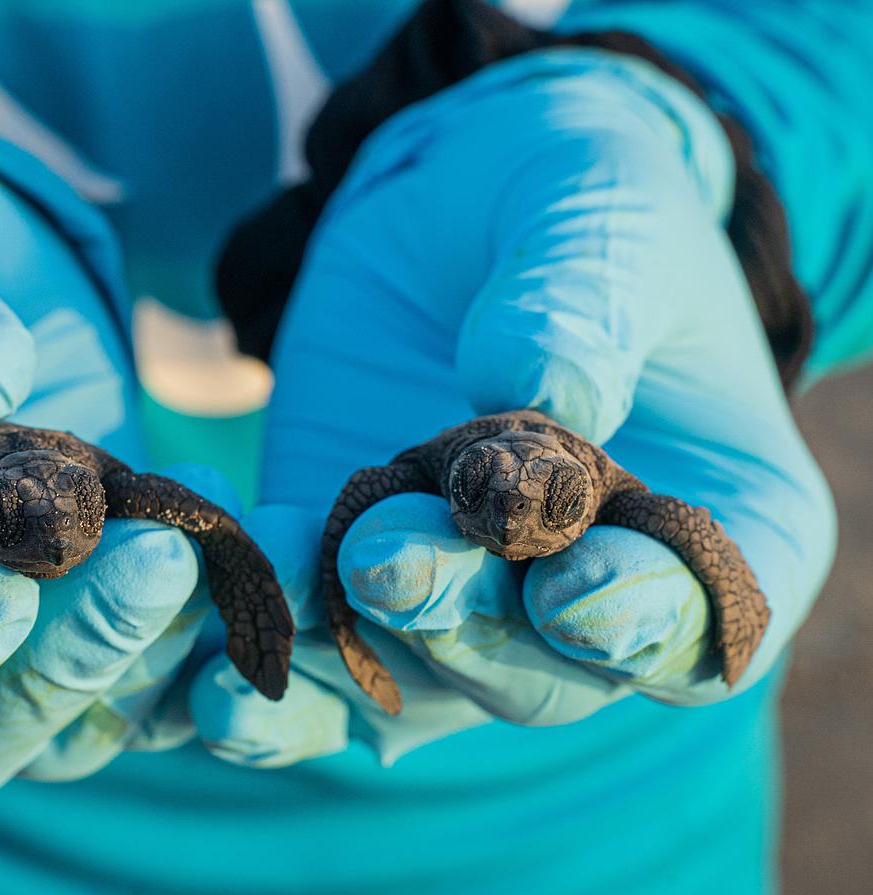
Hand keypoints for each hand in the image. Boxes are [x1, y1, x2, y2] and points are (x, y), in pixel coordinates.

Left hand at [201, 50, 834, 764]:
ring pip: (418, 676)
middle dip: (464, 624)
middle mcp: (591, 589)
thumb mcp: (592, 213)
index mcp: (709, 515)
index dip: (646, 618)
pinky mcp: (354, 578)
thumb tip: (546, 387)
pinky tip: (204, 677)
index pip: (701, 610)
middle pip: (547, 666)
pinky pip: (317, 648)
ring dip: (341, 657)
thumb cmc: (568, 199)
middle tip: (390, 567)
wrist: (459, 206)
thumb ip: (582, 301)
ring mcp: (470, 597)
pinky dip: (265, 661)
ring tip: (264, 625)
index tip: (572, 595)